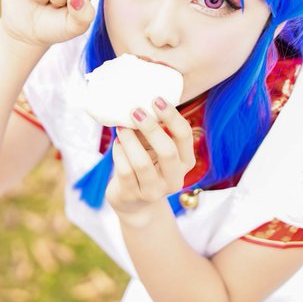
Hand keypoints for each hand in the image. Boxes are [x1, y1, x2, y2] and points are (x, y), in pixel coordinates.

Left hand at [105, 97, 195, 226]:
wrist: (134, 202)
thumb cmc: (147, 163)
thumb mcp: (155, 147)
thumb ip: (154, 128)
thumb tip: (142, 101)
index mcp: (185, 161)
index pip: (185, 135)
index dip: (172, 116)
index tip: (156, 99)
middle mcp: (174, 178)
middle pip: (167, 151)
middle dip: (151, 128)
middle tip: (135, 111)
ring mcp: (154, 190)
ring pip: (142, 163)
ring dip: (130, 140)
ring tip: (121, 127)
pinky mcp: (133, 195)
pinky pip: (124, 171)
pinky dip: (119, 154)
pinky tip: (117, 144)